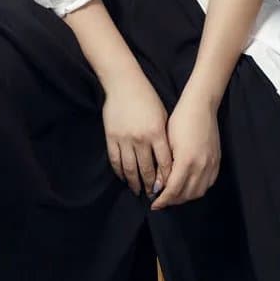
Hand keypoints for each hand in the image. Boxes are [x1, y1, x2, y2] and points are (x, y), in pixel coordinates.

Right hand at [101, 69, 173, 197]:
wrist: (123, 84)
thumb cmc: (147, 98)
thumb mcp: (162, 117)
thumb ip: (165, 139)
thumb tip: (167, 161)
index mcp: (157, 133)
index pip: (165, 163)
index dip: (167, 178)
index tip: (169, 189)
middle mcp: (141, 139)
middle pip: (147, 169)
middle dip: (151, 185)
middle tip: (154, 196)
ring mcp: (124, 139)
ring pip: (130, 169)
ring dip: (135, 183)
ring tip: (139, 191)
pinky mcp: (111, 137)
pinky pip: (115, 160)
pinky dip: (120, 172)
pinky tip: (124, 178)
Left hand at [149, 87, 220, 210]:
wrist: (201, 106)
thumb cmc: (180, 120)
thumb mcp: (167, 143)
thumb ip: (164, 167)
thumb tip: (158, 186)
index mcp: (186, 161)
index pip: (173, 190)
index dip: (163, 200)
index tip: (154, 204)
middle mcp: (201, 166)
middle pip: (186, 194)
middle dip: (172, 201)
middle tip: (161, 200)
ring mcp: (211, 164)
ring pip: (198, 192)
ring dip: (185, 197)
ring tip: (174, 195)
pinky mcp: (216, 161)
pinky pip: (208, 183)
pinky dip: (197, 189)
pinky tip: (189, 186)